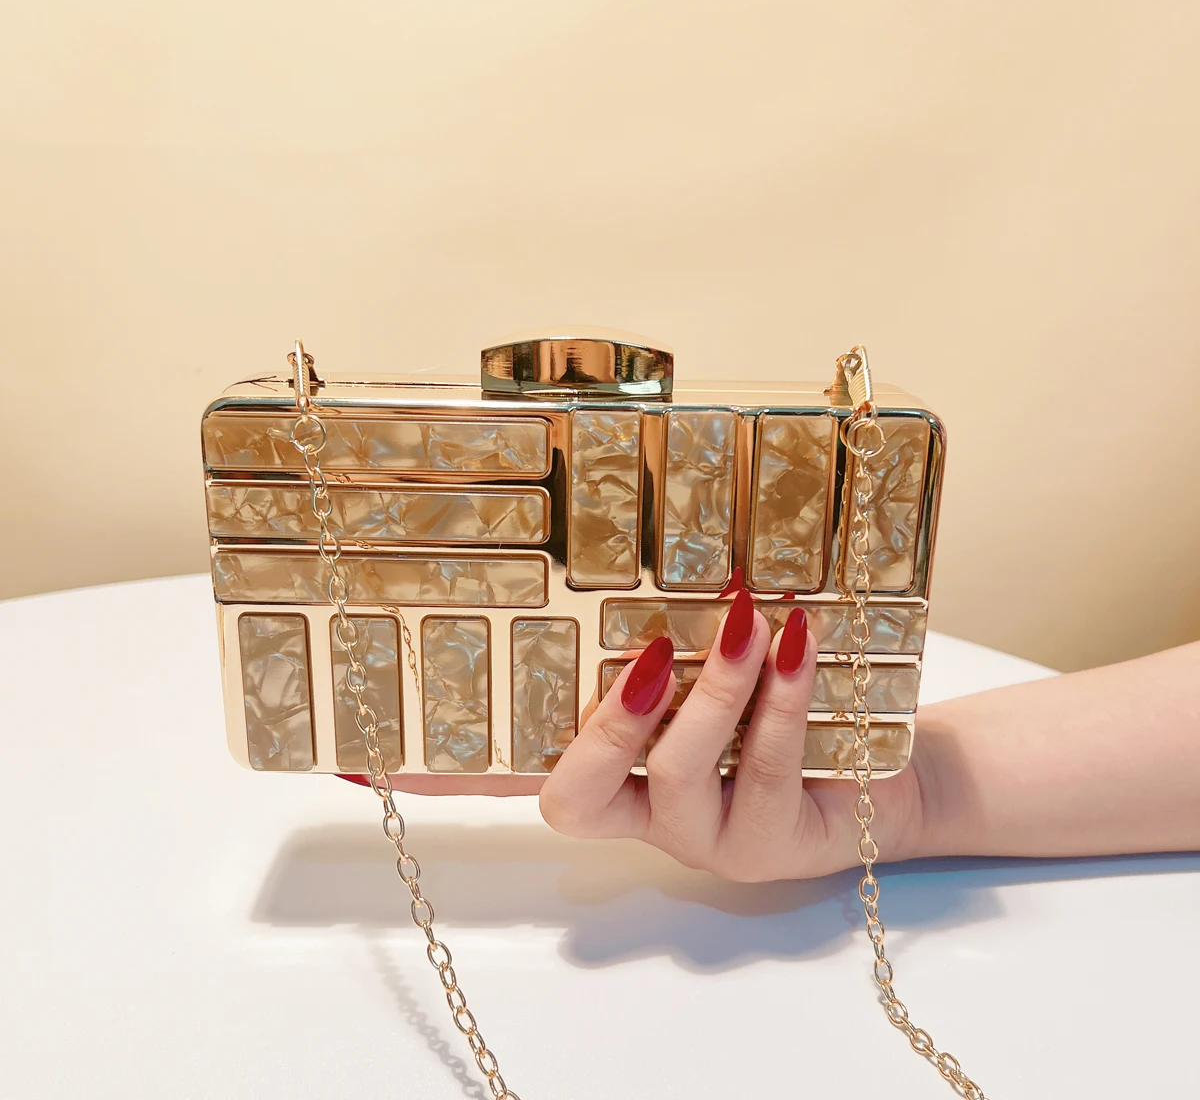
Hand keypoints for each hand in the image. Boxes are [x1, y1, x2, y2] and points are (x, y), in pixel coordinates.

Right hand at [538, 590, 927, 881]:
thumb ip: (681, 656)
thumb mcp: (720, 685)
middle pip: (588, 796)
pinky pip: (768, 769)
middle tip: (655, 652)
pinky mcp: (775, 846)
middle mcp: (657, 823)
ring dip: (712, 689)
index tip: (476, 732)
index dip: (510, 768)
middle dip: (611, 718)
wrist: (885, 775)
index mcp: (627, 788)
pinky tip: (797, 644)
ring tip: (748, 621)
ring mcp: (713, 843)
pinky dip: (781, 697)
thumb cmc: (783, 716)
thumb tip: (667, 576)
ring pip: (681, 774)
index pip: (554, 790)